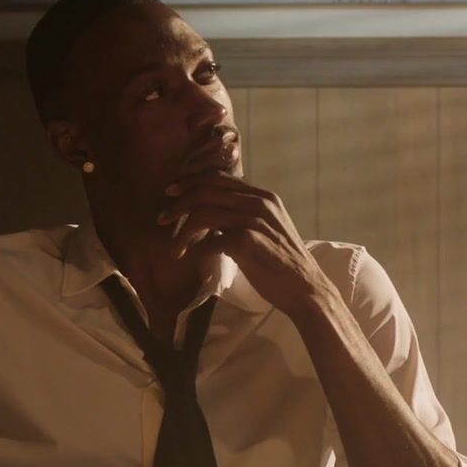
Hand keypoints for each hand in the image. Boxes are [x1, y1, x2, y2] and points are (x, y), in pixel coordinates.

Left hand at [155, 171, 332, 313]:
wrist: (305, 288)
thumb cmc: (281, 263)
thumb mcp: (264, 230)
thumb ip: (242, 216)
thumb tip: (211, 212)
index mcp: (263, 196)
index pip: (218, 177)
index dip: (190, 182)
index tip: (172, 192)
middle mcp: (259, 202)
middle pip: (206, 190)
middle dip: (178, 202)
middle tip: (161, 218)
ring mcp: (254, 221)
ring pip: (203, 213)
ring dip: (182, 231)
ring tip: (174, 248)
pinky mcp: (248, 242)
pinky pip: (210, 240)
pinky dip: (197, 249)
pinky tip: (191, 260)